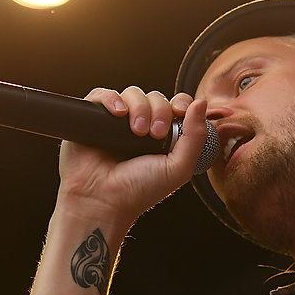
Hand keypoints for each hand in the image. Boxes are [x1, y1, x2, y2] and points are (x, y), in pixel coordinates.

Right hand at [58, 88, 207, 224]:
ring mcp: (117, 122)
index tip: (181, 111)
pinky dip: (112, 99)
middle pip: (156, 97)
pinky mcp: (92, 119)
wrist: (102, 201)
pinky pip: (103, 95)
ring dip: (139, 107)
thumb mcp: (178, 168)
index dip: (181, 103)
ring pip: (132, 93)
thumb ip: (195, 137)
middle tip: (155, 134)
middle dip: (160, 111)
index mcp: (163, 137)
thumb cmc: (139, 191)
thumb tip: (201, 103)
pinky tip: (118, 114)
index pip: (176, 106)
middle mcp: (141, 127)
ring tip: (137, 132)